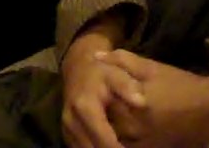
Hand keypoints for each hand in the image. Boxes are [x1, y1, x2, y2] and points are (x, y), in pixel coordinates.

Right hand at [61, 29, 144, 147]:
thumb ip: (127, 86)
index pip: (104, 140)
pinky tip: (109, 146)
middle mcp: (71, 121)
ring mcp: (67, 128)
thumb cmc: (101, 73)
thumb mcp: (115, 73)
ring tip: (121, 147)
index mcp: (84, 107)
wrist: (78, 69)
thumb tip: (141, 102)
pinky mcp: (67, 134)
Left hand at [94, 50, 208, 147]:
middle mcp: (134, 128)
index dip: (91, 98)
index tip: (87, 91)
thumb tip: (95, 56)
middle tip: (91, 107)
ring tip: (102, 119)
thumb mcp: (151, 68)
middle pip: (102, 124)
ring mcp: (142, 143)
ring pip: (111, 138)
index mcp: (131, 106)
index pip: (97, 105)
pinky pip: (126, 146)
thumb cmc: (181, 85)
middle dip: (96, 116)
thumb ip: (121, 61)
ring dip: (104, 130)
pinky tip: (116, 130)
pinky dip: (117, 140)